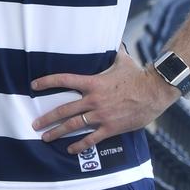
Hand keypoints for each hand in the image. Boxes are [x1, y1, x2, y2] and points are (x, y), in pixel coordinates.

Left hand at [31, 49, 178, 153]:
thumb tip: (112, 39)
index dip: (47, 82)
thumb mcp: (122, 60)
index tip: (34, 85)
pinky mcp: (111, 127)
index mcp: (93, 83)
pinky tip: (69, 149)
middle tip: (34, 124)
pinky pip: (92, 139)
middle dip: (47, 118)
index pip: (64, 80)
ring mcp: (101, 115)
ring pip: (74, 125)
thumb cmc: (138, 75)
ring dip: (57, 132)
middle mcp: (93, 100)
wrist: (155, 92)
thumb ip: (112, 52)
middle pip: (64, 109)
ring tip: (45, 137)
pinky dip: (80, 145)